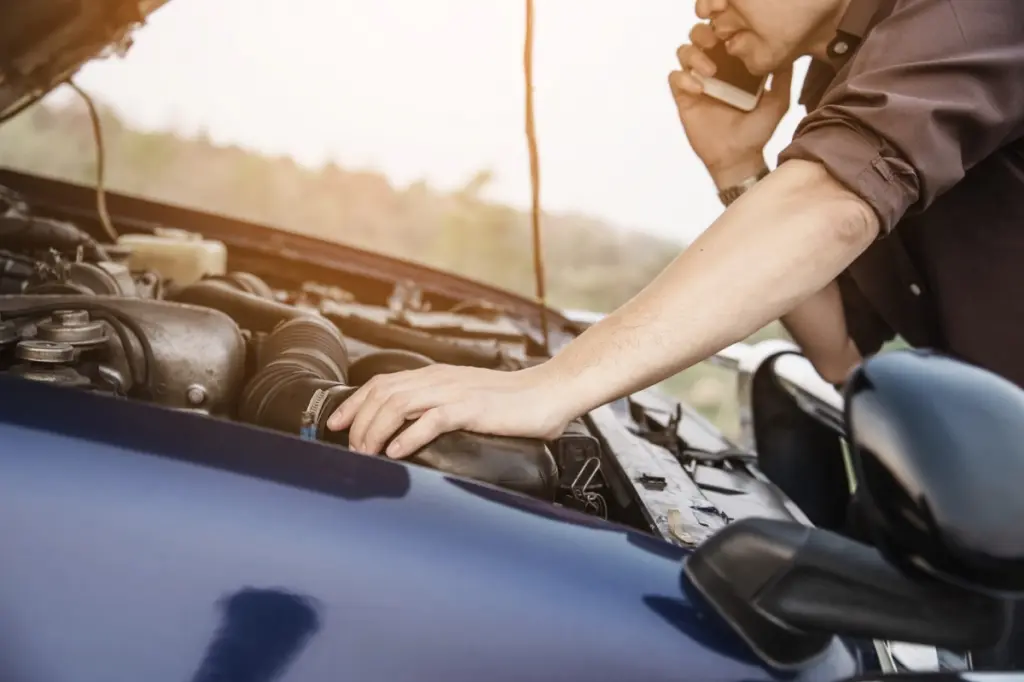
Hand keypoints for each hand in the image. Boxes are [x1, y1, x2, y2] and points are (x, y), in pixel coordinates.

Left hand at [325, 364, 575, 458]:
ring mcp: (454, 392)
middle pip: (382, 393)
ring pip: (398, 405)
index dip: (354, 402)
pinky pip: (430, 420)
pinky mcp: (471, 408)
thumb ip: (439, 407)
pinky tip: (396, 453)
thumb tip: (410, 430)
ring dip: (375, 431)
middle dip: (358, 422)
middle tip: (350, 448)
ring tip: (366, 453)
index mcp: (436, 376)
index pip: (383, 383)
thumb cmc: (511, 403)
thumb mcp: (466, 399)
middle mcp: (439, 380)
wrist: (548, 394)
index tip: (335, 423)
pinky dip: (408, 437)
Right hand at [669, 22, 792, 187]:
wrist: (738, 158)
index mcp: (734, 66)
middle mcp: (714, 70)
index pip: (723, 36)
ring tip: (710, 71)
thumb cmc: (756, 132)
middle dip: (704, 34)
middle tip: (715, 43)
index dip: (723, 29)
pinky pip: (674, 78)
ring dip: (694, 55)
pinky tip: (700, 90)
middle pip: (698, 36)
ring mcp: (697, 83)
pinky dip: (684, 78)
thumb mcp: (778, 102)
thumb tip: (787, 55)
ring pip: (683, 52)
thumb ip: (783, 78)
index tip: (732, 36)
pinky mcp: (684, 99)